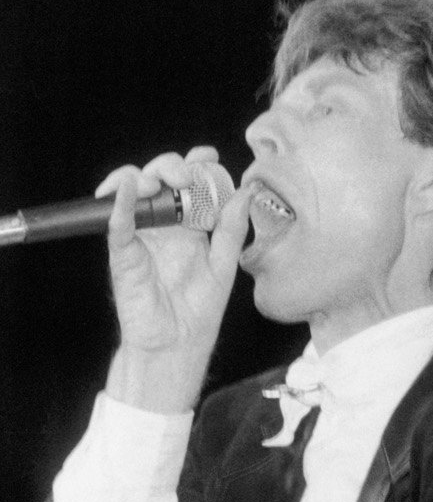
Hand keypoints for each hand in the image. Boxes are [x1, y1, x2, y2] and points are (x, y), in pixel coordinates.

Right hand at [100, 147, 252, 413]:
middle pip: (162, 178)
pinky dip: (120, 202)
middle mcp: (164, 224)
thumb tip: (245, 193)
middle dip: (172, 167)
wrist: (176, 345)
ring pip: (135, 190)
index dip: (197, 165)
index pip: (190, 184)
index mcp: (190, 225)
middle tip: (186, 175)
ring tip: (159, 182)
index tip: (208, 156)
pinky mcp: (124, 251)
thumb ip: (231, 230)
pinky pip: (118, 222)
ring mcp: (142, 234)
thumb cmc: (199, 311)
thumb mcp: (223, 267)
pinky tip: (129, 187)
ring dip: (145, 177)